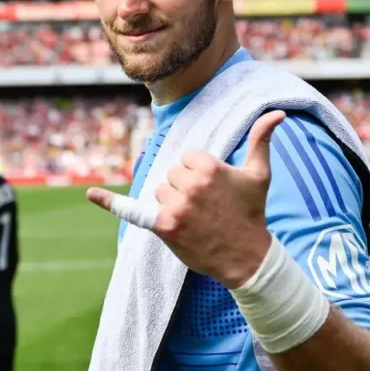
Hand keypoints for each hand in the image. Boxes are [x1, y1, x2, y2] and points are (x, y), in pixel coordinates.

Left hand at [88, 111, 284, 288]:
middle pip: (171, 175)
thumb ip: (262, 139)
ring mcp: (176, 206)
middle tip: (207, 208)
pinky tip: (91, 194)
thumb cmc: (251, 213)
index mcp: (208, 167)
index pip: (186, 159)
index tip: (214, 191)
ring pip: (160, 192)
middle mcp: (190, 184)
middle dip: (185, 188)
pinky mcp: (165, 226)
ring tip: (196, 219)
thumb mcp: (259, 174)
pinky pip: (135, 210)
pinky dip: (112, 203)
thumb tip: (278, 113)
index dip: (199, 174)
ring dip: (173, 202)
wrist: (247, 257)